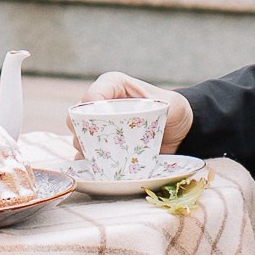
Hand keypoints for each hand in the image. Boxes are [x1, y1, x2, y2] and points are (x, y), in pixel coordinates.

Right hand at [76, 70, 193, 153]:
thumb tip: (144, 120)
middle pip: (75, 119)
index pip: (91, 97)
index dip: (90, 112)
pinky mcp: (101, 144)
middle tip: (102, 148)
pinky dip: (92, 164)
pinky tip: (104, 169)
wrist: (179, 131)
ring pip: (78, 138)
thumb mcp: (170, 105)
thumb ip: (159, 108)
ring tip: (107, 160)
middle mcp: (99, 104)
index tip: (103, 128)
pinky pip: (85, 155)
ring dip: (88, 151)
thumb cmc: (173, 110)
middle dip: (84, 135)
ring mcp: (97, 125)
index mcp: (112, 85)